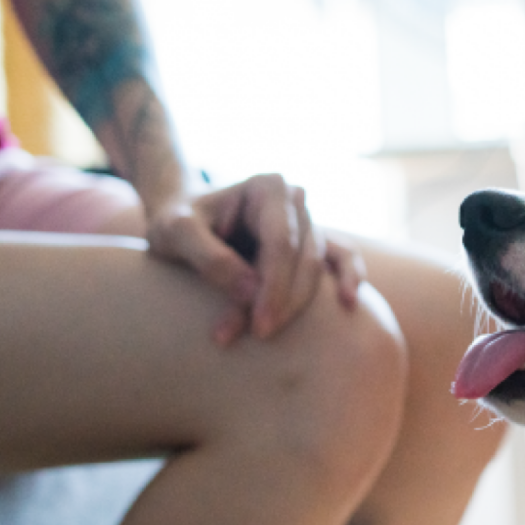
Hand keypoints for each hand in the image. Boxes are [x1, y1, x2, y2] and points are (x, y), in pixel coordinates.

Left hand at [145, 174, 364, 344]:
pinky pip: (341, 259)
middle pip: (303, 259)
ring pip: (317, 268)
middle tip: (261, 336)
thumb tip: (250, 291)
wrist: (181, 224)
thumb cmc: (175, 224)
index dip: (273, 287)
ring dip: (299, 304)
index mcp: (267, 188)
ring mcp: (305, 223)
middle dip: (285, 301)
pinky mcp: (309, 244)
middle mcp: (294, 202)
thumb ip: (209, 258)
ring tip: (274, 333)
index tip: (259, 325)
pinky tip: (349, 305)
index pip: (280, 243)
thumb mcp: (174, 233)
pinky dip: (349, 279)